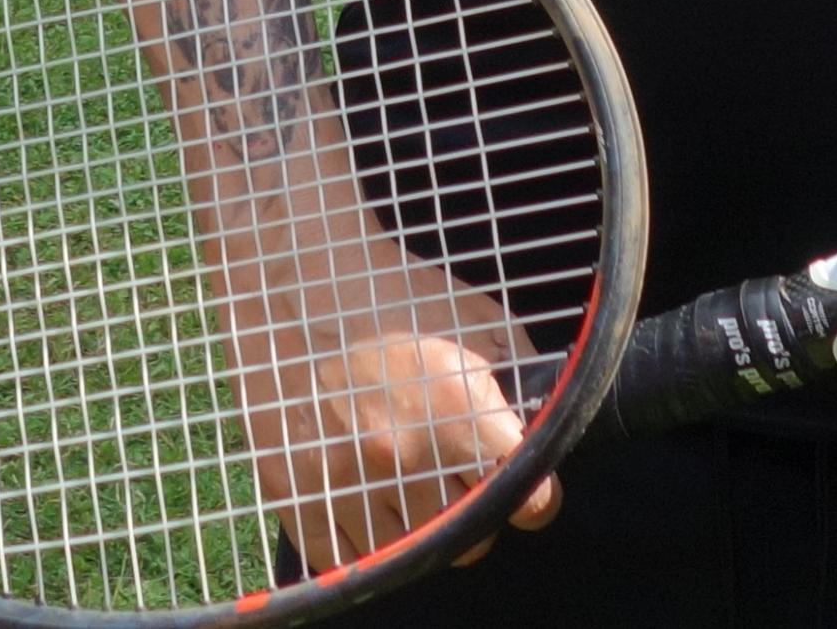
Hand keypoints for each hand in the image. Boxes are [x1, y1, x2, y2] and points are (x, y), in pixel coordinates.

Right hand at [231, 270, 559, 572]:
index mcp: (455, 409)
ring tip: (401, 479)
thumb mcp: (478, 317)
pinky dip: (360, 538)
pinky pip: (348, 559)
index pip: (529, 503)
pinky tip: (361, 494)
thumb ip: (526, 379)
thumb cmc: (390, 292)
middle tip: (448, 471)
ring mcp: (343, 480)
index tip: (520, 483)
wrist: (288, 277)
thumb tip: (548, 432)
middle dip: (469, 510)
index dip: (533, 496)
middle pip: (470, 541)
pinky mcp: (296, 495)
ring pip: (411, 555)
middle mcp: (401, 455)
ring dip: (415, 526)